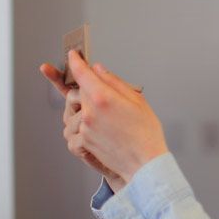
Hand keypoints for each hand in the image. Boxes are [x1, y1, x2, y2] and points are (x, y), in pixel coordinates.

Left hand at [42, 52, 167, 184]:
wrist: (145, 163)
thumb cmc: (146, 133)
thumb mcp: (137, 100)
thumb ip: (114, 81)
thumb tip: (98, 70)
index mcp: (103, 97)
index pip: (82, 73)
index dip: (75, 61)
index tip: (72, 55)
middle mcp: (90, 111)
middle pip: (78, 91)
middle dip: (87, 90)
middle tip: (104, 97)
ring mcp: (85, 128)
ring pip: (75, 111)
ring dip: (84, 110)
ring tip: (104, 118)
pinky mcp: (84, 142)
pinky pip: (74, 130)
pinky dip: (81, 129)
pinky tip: (97, 131)